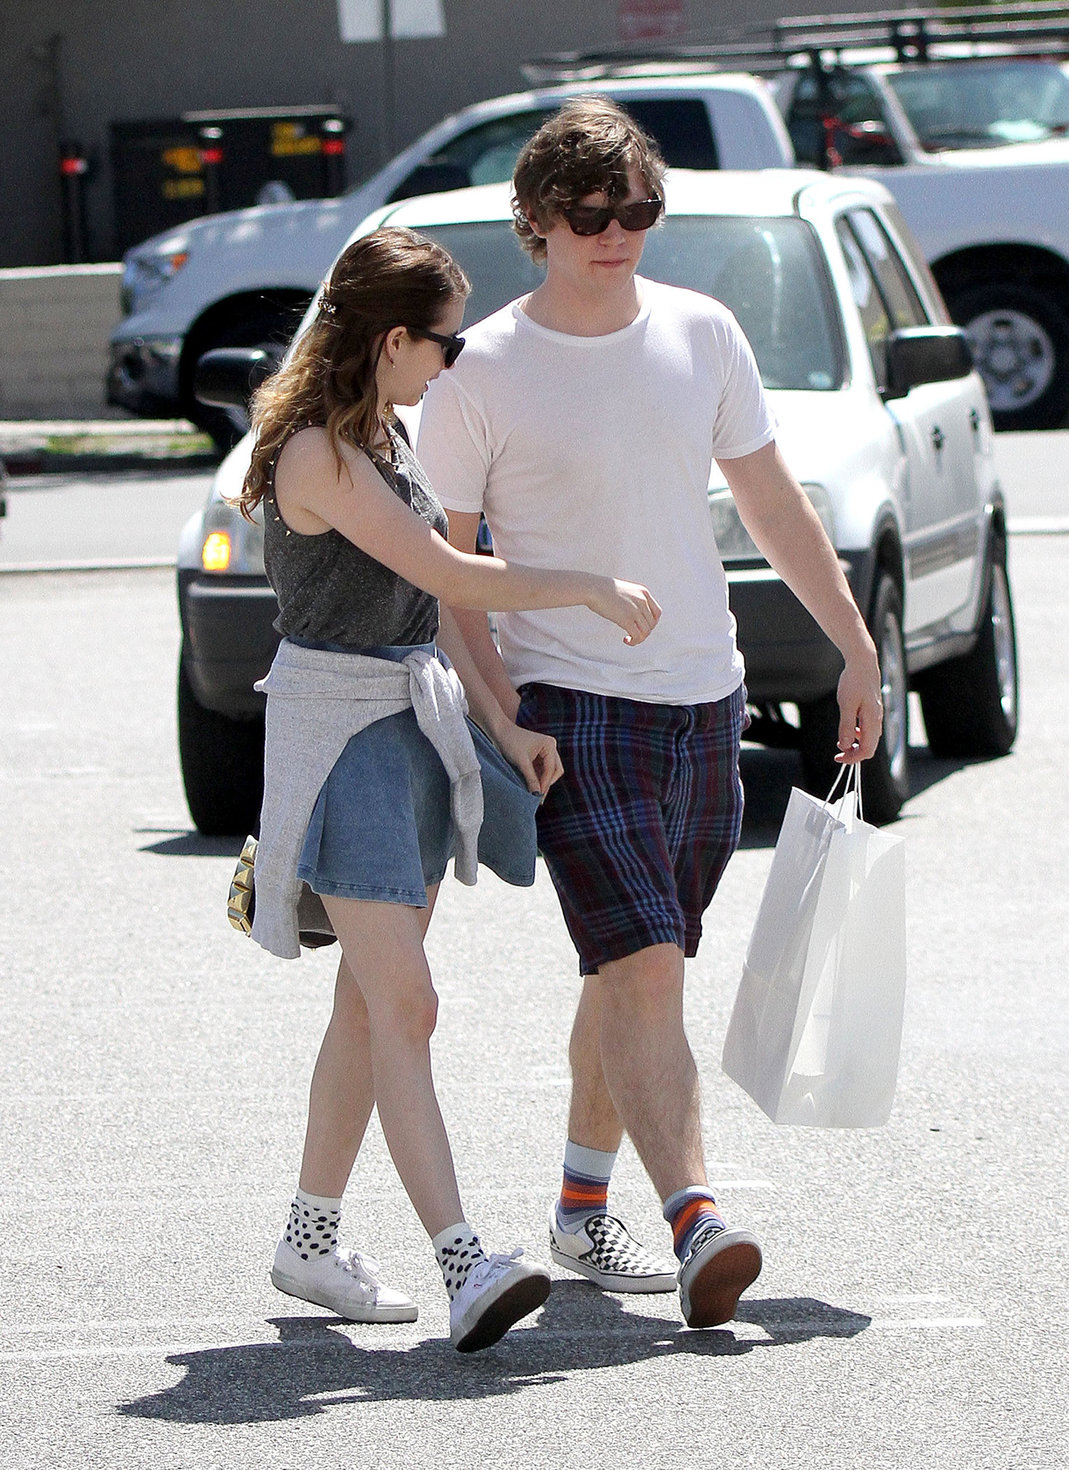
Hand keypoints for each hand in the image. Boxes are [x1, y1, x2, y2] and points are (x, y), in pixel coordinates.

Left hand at [494, 722, 563, 795]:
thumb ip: (531, 778)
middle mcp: (550, 747)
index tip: (538, 796)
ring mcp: (545, 751)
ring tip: (535, 794)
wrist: (499, 731)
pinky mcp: (538, 756)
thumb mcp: (521, 762)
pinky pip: (542, 770)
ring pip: (549, 772)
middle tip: (539, 798)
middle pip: (555, 770)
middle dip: (547, 783)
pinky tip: (532, 787)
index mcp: (550, 745)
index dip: (545, 783)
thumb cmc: (510, 742)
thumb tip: (537, 795)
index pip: (551, 769)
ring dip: (542, 782)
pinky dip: (537, 778)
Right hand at [588, 578, 661, 644]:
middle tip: (633, 634)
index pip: (657, 613)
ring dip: (639, 639)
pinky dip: (633, 641)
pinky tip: (625, 640)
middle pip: (652, 624)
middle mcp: (642, 601)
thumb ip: (633, 600)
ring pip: (646, 632)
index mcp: (643, 593)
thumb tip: (633, 614)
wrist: (593, 588)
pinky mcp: (626, 619)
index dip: (651, 623)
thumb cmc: (603, 589)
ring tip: (629, 639)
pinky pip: (637, 636)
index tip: (642, 627)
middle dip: (644, 632)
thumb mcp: (625, 590)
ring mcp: (635, 610)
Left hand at [833, 648, 883, 763]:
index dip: (853, 758)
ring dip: (855, 744)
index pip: (867, 750)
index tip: (838, 757)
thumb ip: (846, 726)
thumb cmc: (854, 681)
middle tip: (838, 754)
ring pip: (869, 738)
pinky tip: (848, 729)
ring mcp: (876, 715)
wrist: (863, 662)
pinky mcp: (872, 709)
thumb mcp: (846, 704)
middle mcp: (877, 720)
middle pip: (869, 747)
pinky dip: (858, 734)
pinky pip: (868, 729)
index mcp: (872, 720)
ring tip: (841, 742)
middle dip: (854, 753)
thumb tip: (844, 746)